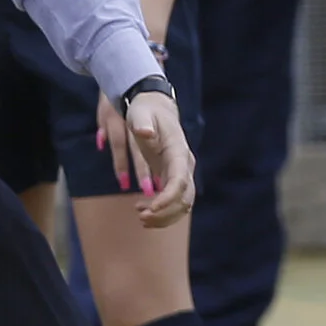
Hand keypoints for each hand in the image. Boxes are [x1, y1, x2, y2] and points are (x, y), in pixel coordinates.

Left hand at [116, 90, 193, 225]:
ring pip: (182, 204)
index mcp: (179, 150)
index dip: (168, 198)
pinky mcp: (174, 178)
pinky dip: (161, 212)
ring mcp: (181, 172)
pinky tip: (141, 210)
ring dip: (164, 216)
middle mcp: (185, 164)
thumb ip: (142, 123)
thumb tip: (144, 133)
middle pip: (185, 198)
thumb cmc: (145, 110)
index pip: (180, 180)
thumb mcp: (140, 113)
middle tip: (141, 217)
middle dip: (166, 213)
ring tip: (140, 217)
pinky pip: (174, 201)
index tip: (152, 209)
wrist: (153, 107)